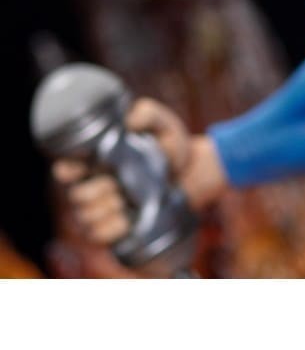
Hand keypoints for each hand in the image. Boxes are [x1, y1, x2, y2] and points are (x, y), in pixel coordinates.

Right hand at [53, 98, 225, 247]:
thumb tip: (130, 120)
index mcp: (98, 160)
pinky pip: (98, 235)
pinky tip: (128, 219)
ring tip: (127, 199)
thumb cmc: (172, 145)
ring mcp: (103, 208)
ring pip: (86, 217)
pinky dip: (111, 229)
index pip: (65, 167)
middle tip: (118, 183)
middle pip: (76, 196)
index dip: (65, 170)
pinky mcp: (114, 228)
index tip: (75, 169)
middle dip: (97, 191)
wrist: (193, 173)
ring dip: (107, 210)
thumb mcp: (164, 124)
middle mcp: (94, 184)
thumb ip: (148, 114)